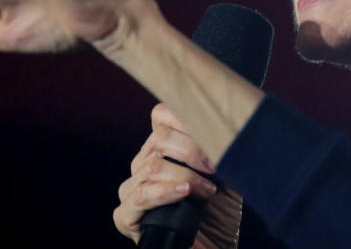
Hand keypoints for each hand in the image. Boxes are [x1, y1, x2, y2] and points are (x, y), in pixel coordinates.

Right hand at [114, 104, 241, 247]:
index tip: (213, 133)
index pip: (161, 115)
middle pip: (159, 140)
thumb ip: (217, 145)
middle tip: (216, 168)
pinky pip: (140, 195)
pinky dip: (165, 191)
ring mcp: (131, 189)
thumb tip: (224, 124)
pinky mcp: (125, 216)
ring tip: (208, 190)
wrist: (214, 246)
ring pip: (152, 165)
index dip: (185, 118)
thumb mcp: (225, 171)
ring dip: (186, 175)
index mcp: (161, 148)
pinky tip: (184, 191)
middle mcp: (142, 164)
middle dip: (193, 151)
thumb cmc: (221, 209)